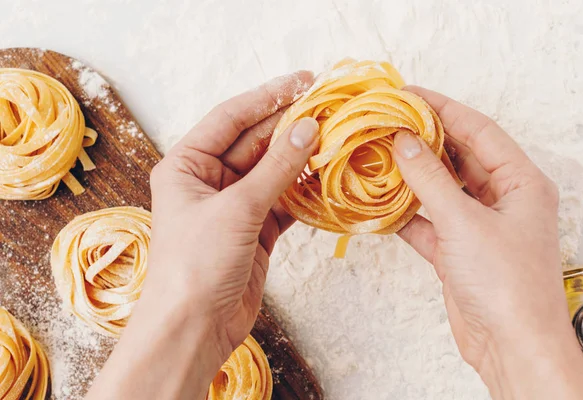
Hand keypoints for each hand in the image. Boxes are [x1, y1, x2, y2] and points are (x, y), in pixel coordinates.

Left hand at [87, 72, 317, 399]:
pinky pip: (283, 200)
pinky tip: (327, 178)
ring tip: (335, 139)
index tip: (304, 82)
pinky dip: (304, 191)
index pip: (231, 119)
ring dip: (301, 159)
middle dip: (290, 128)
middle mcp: (209, 180)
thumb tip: (308, 129)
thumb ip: (275, 169)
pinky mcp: (255, 230)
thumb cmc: (196, 265)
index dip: (268, 98)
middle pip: (255, 142)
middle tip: (329, 110)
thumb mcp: (237, 210)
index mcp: (187, 164)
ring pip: (273, 171)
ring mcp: (234, 205)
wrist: (194, 328)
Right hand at [394, 87, 582, 398]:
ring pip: (439, 189)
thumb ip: (430, 181)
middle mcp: (502, 198)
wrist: (510, 346)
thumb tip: (404, 142)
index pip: (478, 130)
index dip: (442, 108)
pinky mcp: (458, 250)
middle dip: (423, 140)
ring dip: (411, 176)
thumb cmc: (506, 284)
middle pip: (457, 157)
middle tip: (387, 122)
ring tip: (377, 155)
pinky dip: (405, 213)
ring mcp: (478, 225)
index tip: (407, 94)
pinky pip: (427, 221)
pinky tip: (380, 203)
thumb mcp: (465, 222)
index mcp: (520, 182)